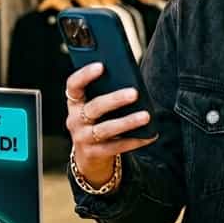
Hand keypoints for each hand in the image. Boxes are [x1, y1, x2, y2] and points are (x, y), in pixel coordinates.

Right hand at [66, 63, 155, 186]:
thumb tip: (131, 82)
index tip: (101, 65)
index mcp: (75, 103)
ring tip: (146, 116)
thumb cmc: (97, 122)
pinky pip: (117, 147)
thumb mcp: (95, 107)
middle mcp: (75, 120)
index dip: (85, 75)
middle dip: (115, 99)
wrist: (89, 156)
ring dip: (127, 122)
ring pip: (106, 129)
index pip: (73, 85)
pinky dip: (135, 140)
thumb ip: (105, 93)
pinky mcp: (94, 153)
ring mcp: (83, 138)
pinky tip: (149, 135)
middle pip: (94, 107)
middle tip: (134, 93)